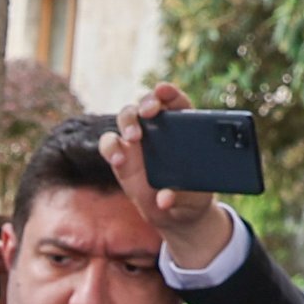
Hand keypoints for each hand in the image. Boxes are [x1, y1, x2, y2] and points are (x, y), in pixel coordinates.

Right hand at [106, 82, 234, 272]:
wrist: (174, 213)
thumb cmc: (190, 197)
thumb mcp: (194, 199)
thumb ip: (180, 197)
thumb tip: (164, 199)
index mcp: (184, 127)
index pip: (176, 101)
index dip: (169, 92)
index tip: (163, 90)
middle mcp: (158, 128)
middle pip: (148, 103)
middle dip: (147, 102)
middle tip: (149, 112)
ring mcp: (137, 140)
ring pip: (127, 116)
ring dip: (128, 121)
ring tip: (134, 137)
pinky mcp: (121, 156)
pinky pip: (109, 143)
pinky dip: (110, 147)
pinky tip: (117, 159)